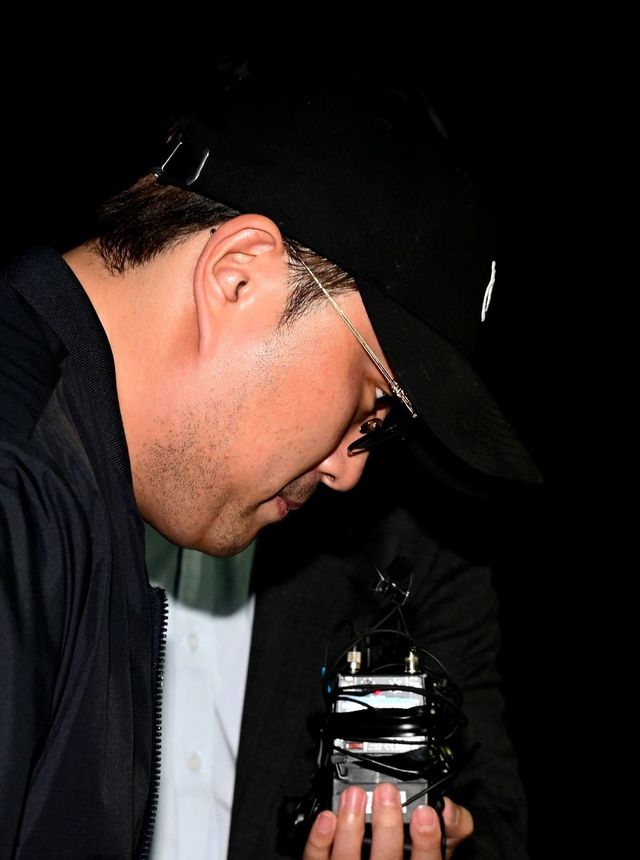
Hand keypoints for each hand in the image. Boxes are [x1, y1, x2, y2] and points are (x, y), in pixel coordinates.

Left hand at [302, 784, 472, 859]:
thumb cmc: (409, 859)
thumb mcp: (438, 845)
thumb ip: (451, 826)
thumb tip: (448, 807)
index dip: (427, 841)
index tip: (426, 813)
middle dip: (387, 826)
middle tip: (386, 793)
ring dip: (350, 826)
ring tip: (354, 795)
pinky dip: (320, 840)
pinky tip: (326, 818)